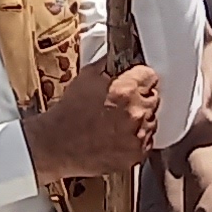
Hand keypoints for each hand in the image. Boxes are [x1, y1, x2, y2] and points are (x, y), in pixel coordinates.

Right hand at [21, 61, 159, 177]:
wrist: (57, 144)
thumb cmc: (69, 113)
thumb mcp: (86, 76)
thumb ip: (109, 63)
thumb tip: (120, 57)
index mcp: (126, 90)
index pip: (151, 76)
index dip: (139, 77)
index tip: (135, 81)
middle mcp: (136, 113)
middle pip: (153, 98)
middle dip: (140, 98)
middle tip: (120, 103)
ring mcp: (137, 136)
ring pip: (151, 121)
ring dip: (139, 119)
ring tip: (117, 121)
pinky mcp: (135, 155)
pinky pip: (147, 142)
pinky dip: (136, 138)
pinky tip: (118, 135)